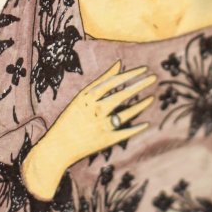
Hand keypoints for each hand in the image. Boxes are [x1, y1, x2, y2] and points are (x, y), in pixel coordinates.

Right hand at [21, 62, 155, 199]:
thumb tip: (119, 63)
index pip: (113, 82)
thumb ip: (101, 81)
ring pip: (125, 114)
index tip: (143, 69)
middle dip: (139, 85)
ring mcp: (100, 126)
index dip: (129, 75)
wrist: (57, 147)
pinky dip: (135, 129)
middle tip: (154, 78)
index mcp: (86, 97)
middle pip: (121, 95)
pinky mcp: (105, 140)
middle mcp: (94, 110)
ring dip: (140, 105)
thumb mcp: (81, 97)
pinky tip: (146, 123)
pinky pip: (124, 133)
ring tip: (152, 98)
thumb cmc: (69, 119)